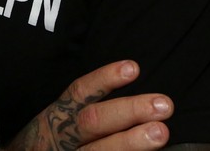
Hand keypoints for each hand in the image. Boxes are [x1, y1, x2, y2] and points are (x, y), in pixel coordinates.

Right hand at [8, 60, 171, 150]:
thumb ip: (84, 109)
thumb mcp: (55, 121)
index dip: (105, 80)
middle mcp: (61, 138)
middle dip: (129, 112)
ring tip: (161, 133)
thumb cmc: (46, 144)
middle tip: (163, 105)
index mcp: (56, 118)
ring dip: (131, 143)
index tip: (133, 68)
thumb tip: (131, 81)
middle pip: (93, 122)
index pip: (79, 93)